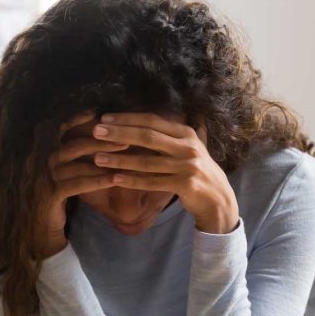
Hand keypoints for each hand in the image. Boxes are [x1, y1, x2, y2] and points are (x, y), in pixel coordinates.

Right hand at [42, 111, 128, 256]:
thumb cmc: (57, 200)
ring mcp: (42, 179)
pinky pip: (76, 185)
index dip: (76, 120)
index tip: (97, 112)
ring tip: (126, 155)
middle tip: (125, 137)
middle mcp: (39, 162)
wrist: (40, 232)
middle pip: (72, 145)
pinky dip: (97, 180)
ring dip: (103, 159)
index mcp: (43, 154)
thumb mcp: (64, 175)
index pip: (59, 131)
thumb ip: (74, 157)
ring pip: (76, 164)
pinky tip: (115, 179)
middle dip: (100, 140)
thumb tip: (99, 136)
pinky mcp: (48, 196)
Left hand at [91, 112, 239, 233]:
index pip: (152, 121)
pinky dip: (132, 181)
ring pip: (147, 162)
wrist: (217, 197)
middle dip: (120, 133)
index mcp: (186, 132)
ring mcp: (187, 166)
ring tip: (98, 158)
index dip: (128, 118)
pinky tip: (114, 179)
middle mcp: (188, 146)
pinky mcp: (185, 185)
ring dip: (120, 160)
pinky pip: (153, 182)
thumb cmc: (195, 169)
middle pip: (148, 137)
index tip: (105, 118)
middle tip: (96, 132)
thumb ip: (167, 134)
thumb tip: (138, 118)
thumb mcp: (188, 146)